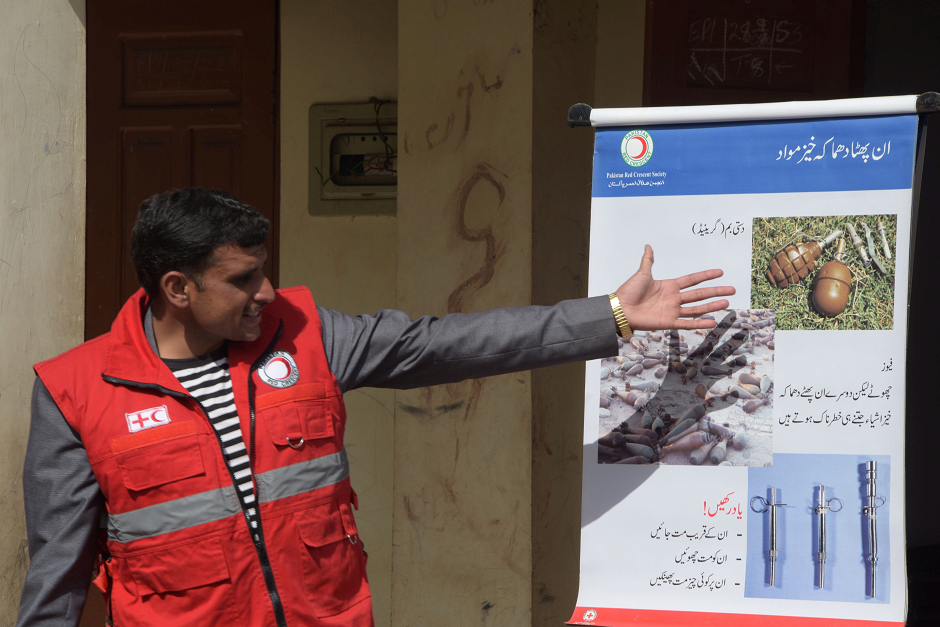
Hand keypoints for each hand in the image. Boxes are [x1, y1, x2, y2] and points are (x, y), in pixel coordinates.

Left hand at [615, 245, 733, 330]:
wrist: (620, 309)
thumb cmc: (628, 292)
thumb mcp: (641, 274)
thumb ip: (648, 261)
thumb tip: (648, 246)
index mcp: (669, 286)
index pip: (692, 279)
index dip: (706, 275)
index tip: (720, 272)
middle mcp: (673, 298)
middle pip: (699, 294)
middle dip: (715, 291)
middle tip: (732, 290)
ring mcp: (672, 311)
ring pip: (696, 308)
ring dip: (712, 306)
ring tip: (727, 303)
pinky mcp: (668, 322)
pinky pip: (686, 323)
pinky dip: (699, 324)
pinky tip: (712, 322)